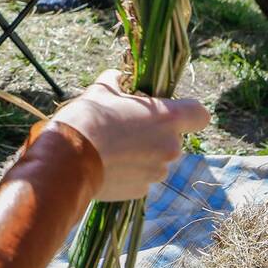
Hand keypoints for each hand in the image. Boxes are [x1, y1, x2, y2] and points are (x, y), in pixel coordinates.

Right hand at [51, 70, 209, 201]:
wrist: (67, 161)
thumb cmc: (87, 119)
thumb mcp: (101, 90)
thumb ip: (118, 82)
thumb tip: (119, 77)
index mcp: (167, 118)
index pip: (200, 114)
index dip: (187, 112)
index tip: (166, 110)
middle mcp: (171, 147)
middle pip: (172, 138)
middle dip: (153, 134)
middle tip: (124, 127)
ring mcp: (157, 172)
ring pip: (156, 159)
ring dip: (140, 154)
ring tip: (109, 148)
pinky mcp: (141, 191)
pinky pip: (141, 177)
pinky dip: (128, 172)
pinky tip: (106, 164)